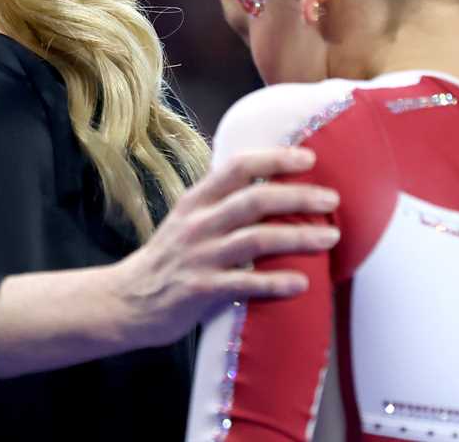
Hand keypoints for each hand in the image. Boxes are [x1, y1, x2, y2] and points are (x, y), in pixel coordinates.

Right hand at [110, 145, 338, 349]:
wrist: (127, 300)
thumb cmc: (167, 258)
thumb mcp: (186, 219)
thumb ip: (219, 202)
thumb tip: (265, 182)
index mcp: (196, 200)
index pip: (237, 167)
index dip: (275, 159)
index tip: (309, 159)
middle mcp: (198, 223)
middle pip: (255, 200)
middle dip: (298, 197)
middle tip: (332, 200)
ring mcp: (199, 256)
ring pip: (256, 239)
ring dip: (299, 237)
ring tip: (331, 238)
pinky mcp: (200, 290)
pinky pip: (245, 283)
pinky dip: (276, 282)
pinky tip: (302, 283)